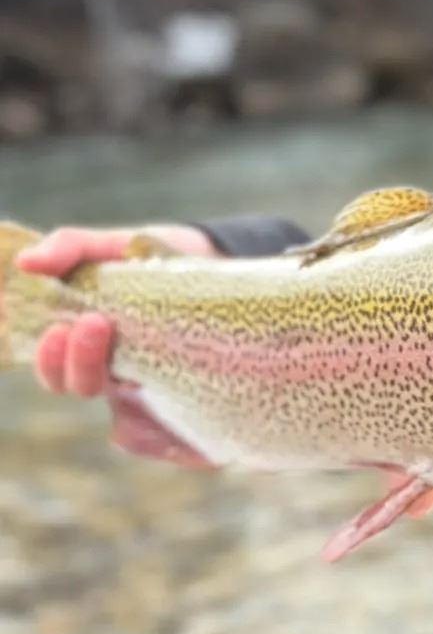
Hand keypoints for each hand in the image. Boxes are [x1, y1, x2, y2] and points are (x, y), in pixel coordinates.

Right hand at [16, 224, 215, 395]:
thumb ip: (67, 249)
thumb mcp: (105, 245)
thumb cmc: (142, 256)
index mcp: (80, 339)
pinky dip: (159, 368)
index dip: (50, 360)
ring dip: (112, 365)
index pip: (55, 368)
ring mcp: (144, 368)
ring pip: (118, 388)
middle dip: (81, 361)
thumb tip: (26, 262)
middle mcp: (108, 361)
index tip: (58, 329)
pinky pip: (167, 383)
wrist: (205, 256)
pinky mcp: (179, 371)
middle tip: (94, 322)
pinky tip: (165, 342)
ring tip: (114, 326)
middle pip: (81, 385)